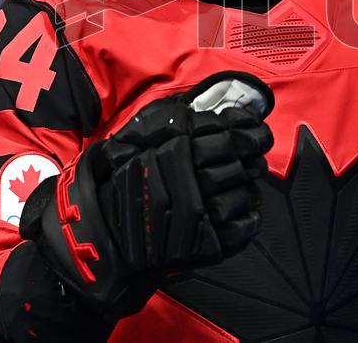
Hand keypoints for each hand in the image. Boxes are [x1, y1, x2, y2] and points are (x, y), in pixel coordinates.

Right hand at [19, 71, 273, 317]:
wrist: (103, 240)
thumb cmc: (117, 188)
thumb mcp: (132, 145)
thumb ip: (165, 126)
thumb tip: (200, 111)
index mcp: (174, 152)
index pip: (226, 134)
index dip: (246, 129)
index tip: (254, 129)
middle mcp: (190, 180)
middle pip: (239, 160)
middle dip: (251, 154)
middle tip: (255, 152)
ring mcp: (200, 215)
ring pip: (244, 192)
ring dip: (248, 186)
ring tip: (245, 183)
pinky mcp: (207, 245)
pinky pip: (243, 227)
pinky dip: (249, 217)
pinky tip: (244, 210)